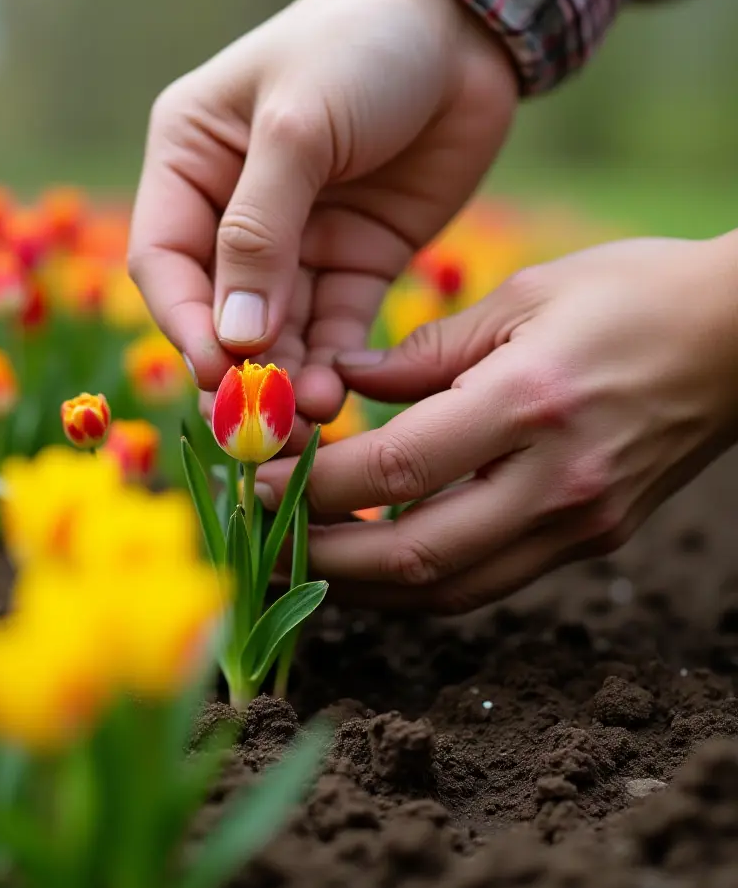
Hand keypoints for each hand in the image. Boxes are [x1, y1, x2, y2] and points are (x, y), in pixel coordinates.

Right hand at [128, 0, 515, 437]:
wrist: (465, 25)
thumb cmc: (361, 46)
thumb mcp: (299, 125)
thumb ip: (259, 230)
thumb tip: (235, 337)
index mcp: (191, 163)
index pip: (165, 261)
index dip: (183, 323)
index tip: (214, 373)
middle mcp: (232, 211)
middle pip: (221, 309)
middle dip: (239, 366)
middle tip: (261, 421)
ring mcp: (296, 243)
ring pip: (279, 331)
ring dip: (287, 377)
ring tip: (308, 417)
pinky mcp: (355, 263)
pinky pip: (334, 327)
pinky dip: (332, 364)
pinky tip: (336, 395)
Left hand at [257, 235, 737, 612]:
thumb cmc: (631, 295)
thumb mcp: (522, 298)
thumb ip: (422, 352)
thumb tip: (341, 385)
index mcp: (530, 404)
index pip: (394, 471)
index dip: (312, 487)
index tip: (255, 480)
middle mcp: (555, 482)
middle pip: (413, 556)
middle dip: (320, 559)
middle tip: (260, 541)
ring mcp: (579, 523)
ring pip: (448, 591)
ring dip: (363, 587)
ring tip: (300, 563)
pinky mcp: (590, 540)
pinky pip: (486, 581)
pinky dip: (419, 582)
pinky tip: (373, 561)